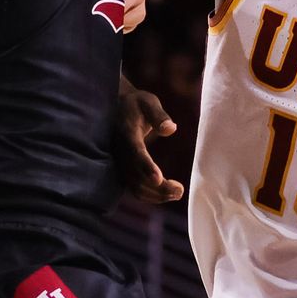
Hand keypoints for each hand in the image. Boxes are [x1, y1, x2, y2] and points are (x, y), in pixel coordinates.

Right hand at [114, 85, 184, 204]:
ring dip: (156, 195)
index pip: (135, 152)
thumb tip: (171, 129)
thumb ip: (158, 115)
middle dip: (158, 187)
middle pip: (137, 176)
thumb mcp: (148, 102)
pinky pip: (134, 188)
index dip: (146, 166)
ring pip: (135, 186)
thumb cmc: (136, 104)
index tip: (158, 178)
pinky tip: (168, 193)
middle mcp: (120, 152)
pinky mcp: (123, 170)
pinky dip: (151, 196)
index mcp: (127, 133)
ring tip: (177, 193)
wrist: (116, 108)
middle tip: (180, 191)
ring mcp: (120, 163)